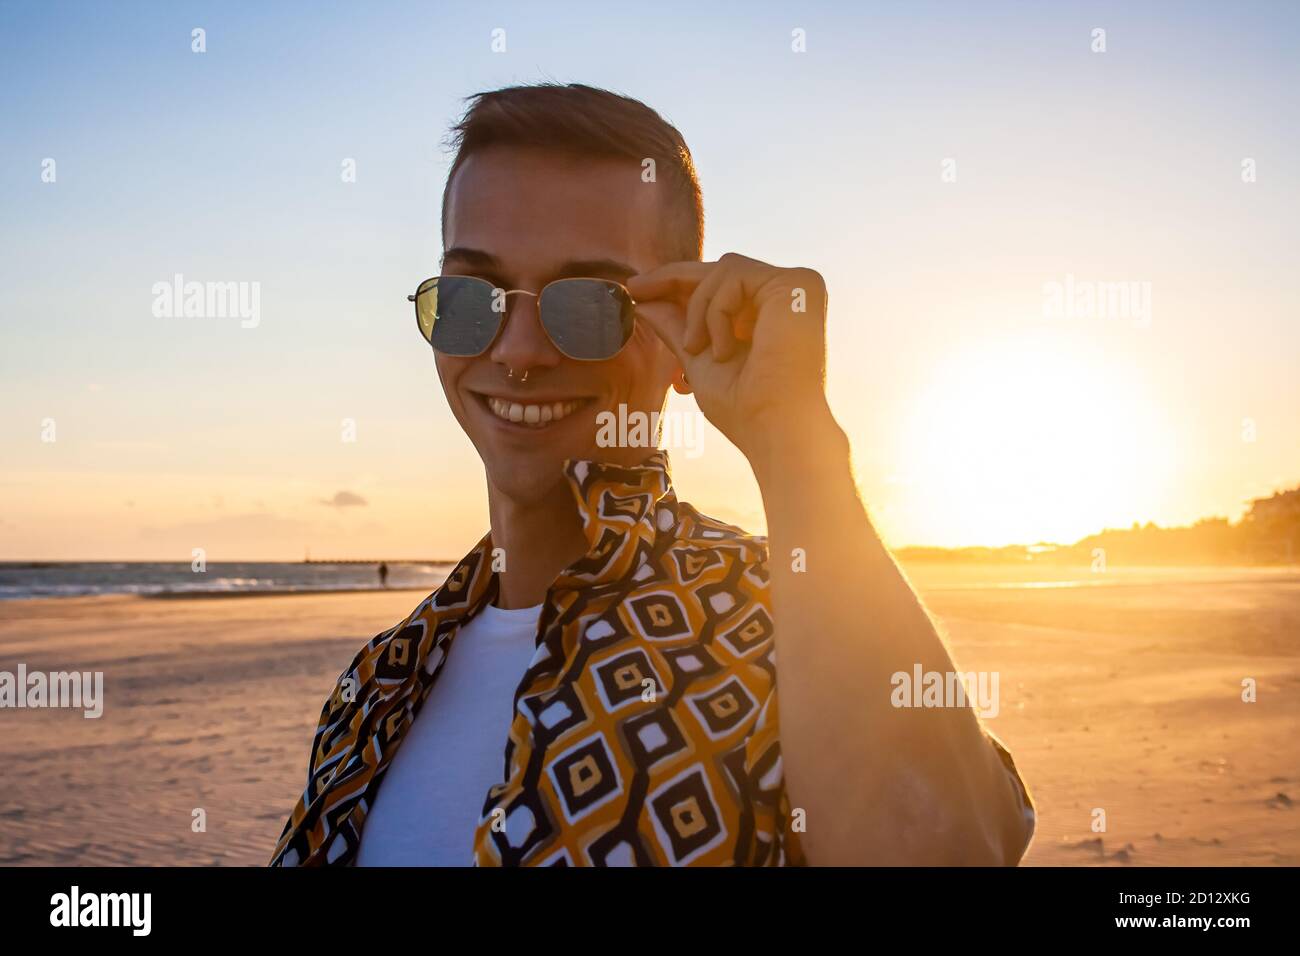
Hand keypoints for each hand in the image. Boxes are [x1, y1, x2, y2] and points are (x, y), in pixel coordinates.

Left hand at [627, 253, 832, 461]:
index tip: (638, 290)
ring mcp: (797, 287)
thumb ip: (677, 327)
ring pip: (724, 270)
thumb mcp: (699, 359)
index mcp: (770, 314)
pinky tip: (723, 351)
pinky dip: (716, 312)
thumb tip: (645, 303)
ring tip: (696, 350)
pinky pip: (735, 275)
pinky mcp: (797, 283)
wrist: (774, 427)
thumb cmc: (744, 408)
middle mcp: (787, 296)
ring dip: (698, 310)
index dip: (678, 282)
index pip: (721, 286)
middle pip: (722, 269)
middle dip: (673, 278)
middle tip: (636, 289)